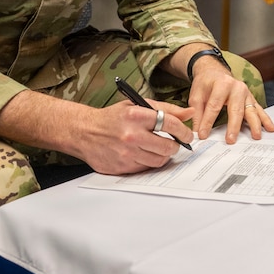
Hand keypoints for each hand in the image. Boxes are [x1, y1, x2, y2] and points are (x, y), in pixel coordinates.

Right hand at [76, 99, 197, 173]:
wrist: (84, 132)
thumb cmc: (112, 117)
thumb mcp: (137, 105)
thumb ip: (165, 108)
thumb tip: (189, 112)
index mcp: (136, 115)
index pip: (170, 123)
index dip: (184, 131)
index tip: (188, 135)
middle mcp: (131, 135)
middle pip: (167, 147)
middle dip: (175, 146)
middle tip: (174, 144)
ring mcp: (126, 153)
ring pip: (158, 161)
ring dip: (163, 156)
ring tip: (160, 149)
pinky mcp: (121, 167)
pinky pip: (145, 169)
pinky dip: (148, 162)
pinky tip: (144, 154)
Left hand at [187, 61, 273, 143]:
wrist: (215, 72)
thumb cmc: (206, 83)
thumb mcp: (196, 94)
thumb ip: (197, 113)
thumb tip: (197, 131)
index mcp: (222, 84)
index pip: (214, 105)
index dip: (208, 121)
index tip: (203, 135)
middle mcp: (237, 87)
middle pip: (236, 109)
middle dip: (233, 126)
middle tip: (231, 140)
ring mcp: (246, 93)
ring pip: (251, 110)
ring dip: (254, 124)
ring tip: (256, 136)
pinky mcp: (251, 99)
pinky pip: (259, 110)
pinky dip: (265, 120)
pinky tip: (270, 128)